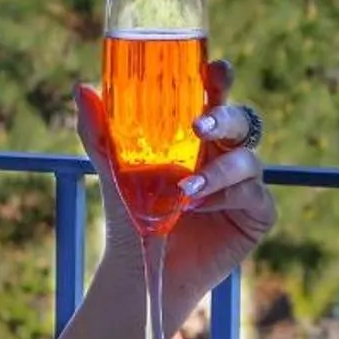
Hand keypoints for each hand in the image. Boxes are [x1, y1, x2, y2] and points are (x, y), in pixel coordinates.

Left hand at [75, 59, 276, 326]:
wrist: (142, 269)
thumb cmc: (133, 215)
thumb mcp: (113, 171)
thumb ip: (100, 132)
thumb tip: (82, 88)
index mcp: (200, 135)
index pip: (217, 97)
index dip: (221, 79)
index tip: (215, 69)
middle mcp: (226, 153)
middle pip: (243, 121)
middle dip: (226, 117)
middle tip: (199, 125)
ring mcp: (245, 183)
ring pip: (249, 159)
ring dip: (219, 170)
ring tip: (185, 187)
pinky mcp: (256, 215)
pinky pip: (254, 195)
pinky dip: (227, 197)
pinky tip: (199, 207)